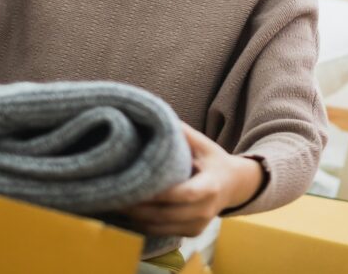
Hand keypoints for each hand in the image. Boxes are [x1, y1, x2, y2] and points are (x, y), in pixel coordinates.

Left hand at [124, 122, 264, 236]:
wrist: (235, 185)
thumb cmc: (213, 160)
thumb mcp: (203, 144)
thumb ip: (181, 133)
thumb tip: (155, 115)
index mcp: (210, 186)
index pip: (182, 194)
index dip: (158, 193)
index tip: (133, 185)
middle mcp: (205, 210)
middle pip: (165, 214)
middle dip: (137, 207)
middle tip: (112, 195)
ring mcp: (198, 225)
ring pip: (159, 227)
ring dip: (135, 218)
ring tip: (114, 203)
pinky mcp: (191, 233)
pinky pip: (161, 232)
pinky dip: (142, 224)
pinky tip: (127, 213)